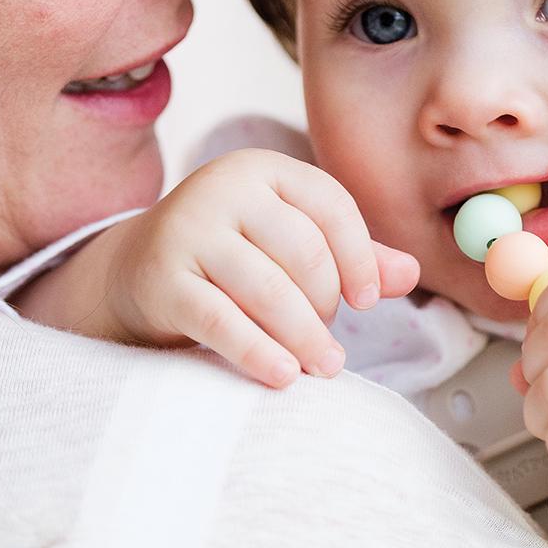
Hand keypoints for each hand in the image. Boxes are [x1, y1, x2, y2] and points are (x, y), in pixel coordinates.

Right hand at [17, 149, 418, 387]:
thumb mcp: (290, 244)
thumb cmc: (233, 258)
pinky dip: (258, 352)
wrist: (136, 273)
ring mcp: (188, 231)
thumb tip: (411, 274)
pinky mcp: (162, 279)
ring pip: (267, 289)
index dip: (358, 256)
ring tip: (323, 368)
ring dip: (304, 337)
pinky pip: (222, 320)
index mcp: (263, 169)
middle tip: (329, 342)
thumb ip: (352, 256)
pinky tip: (283, 377)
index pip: (330, 203)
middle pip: (303, 250)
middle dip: (326, 305)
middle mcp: (223, 188)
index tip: (367, 302)